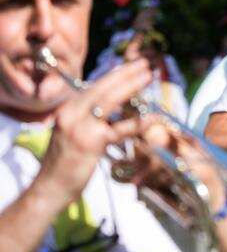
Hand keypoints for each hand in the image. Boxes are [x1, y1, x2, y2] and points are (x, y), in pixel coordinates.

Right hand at [36, 59, 152, 207]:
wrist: (50, 187)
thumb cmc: (66, 162)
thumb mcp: (75, 132)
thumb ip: (91, 117)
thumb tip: (116, 105)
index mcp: (69, 109)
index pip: (95, 86)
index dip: (116, 74)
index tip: (134, 65)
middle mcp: (72, 113)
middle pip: (103, 88)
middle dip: (126, 73)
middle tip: (146, 64)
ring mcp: (80, 127)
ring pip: (109, 101)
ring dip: (131, 86)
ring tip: (149, 77)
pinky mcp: (90, 143)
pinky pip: (118, 130)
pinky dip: (136, 123)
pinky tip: (151, 118)